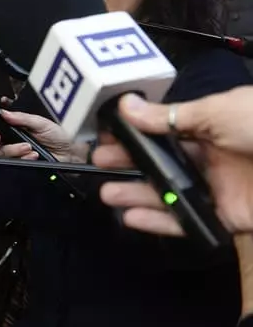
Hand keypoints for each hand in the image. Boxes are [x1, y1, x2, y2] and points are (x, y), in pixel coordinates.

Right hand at [0, 109, 82, 161]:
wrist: (74, 155)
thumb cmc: (63, 135)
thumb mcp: (42, 122)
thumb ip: (21, 117)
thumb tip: (4, 112)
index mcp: (16, 124)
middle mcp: (13, 137)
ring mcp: (16, 151)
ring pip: (0, 151)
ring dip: (12, 149)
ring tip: (28, 148)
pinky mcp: (21, 163)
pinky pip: (11, 162)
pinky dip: (21, 158)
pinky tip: (33, 155)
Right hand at [97, 91, 252, 235]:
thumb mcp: (219, 112)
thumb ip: (172, 115)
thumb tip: (127, 106)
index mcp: (212, 124)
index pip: (164, 127)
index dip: (135, 131)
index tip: (106, 133)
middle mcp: (213, 154)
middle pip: (161, 160)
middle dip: (129, 161)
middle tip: (99, 162)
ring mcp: (219, 187)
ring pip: (167, 190)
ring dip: (136, 192)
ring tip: (106, 193)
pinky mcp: (226, 217)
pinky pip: (185, 220)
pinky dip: (157, 221)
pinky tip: (131, 216)